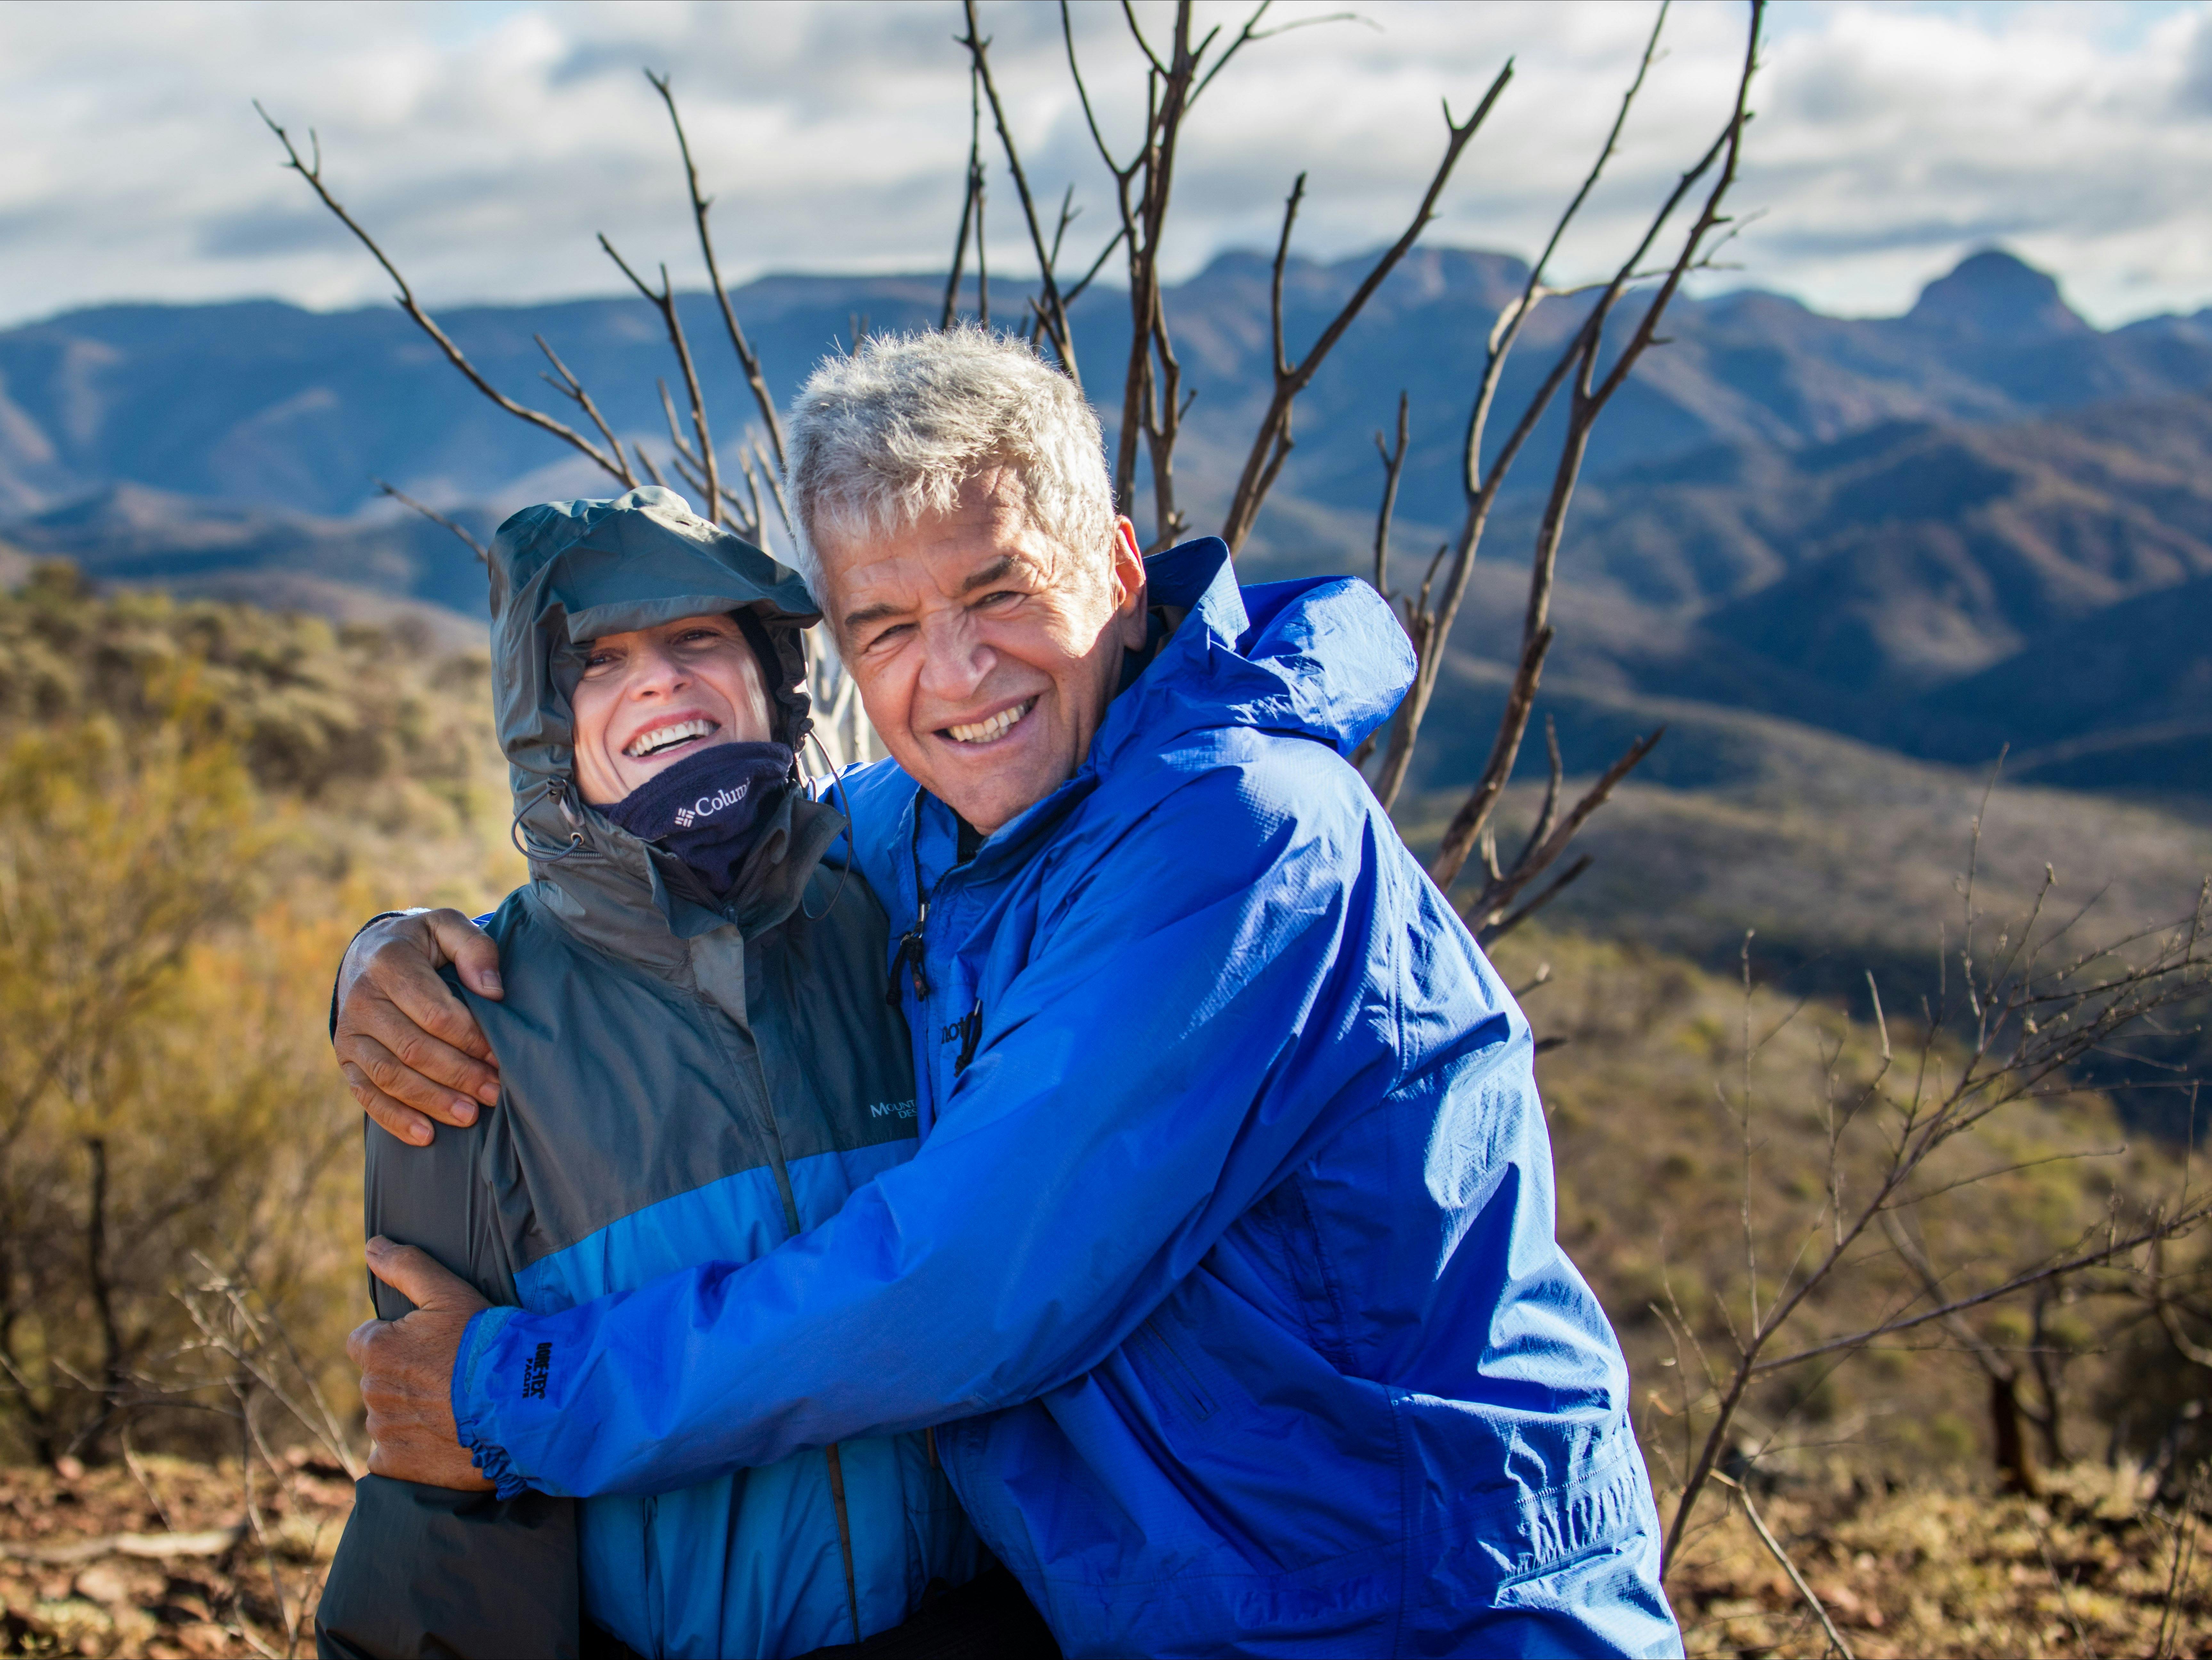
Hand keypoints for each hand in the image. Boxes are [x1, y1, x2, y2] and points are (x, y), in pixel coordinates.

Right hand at [335, 909, 503, 1144]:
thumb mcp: (448, 927)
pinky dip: (394, 1118)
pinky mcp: (345, 1058)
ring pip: (390, 1076)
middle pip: (414, 1049)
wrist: (369, 952)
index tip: (500, 1056)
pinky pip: (366, 1093)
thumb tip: (493, 990)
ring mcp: (349, 1032)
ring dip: (432, 1101)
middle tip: (495, 1093)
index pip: (435, 1012)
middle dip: (459, 1075)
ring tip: (470, 1116)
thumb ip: (475, 948)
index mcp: (389, 962)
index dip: (471, 1039)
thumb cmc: (422, 943)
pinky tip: (425, 1135)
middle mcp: (361, 998)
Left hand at [349, 1238, 496, 1490]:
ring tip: (453, 1408)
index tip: (429, 1345)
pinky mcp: (395, 1465)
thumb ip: (406, 1267)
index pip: (365, 1340)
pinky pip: (390, 1455)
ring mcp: (382, 1431)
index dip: (395, 1340)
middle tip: (448, 1376)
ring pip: (387, 1417)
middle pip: (379, 1380)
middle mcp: (372, 1391)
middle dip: (405, 1377)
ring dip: (410, 1412)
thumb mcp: (450, 1293)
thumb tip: (371, 1245)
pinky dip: (410, 1448)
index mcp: (377, 1348)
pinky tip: (442, 1438)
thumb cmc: (485, 1343)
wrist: (518, 1403)